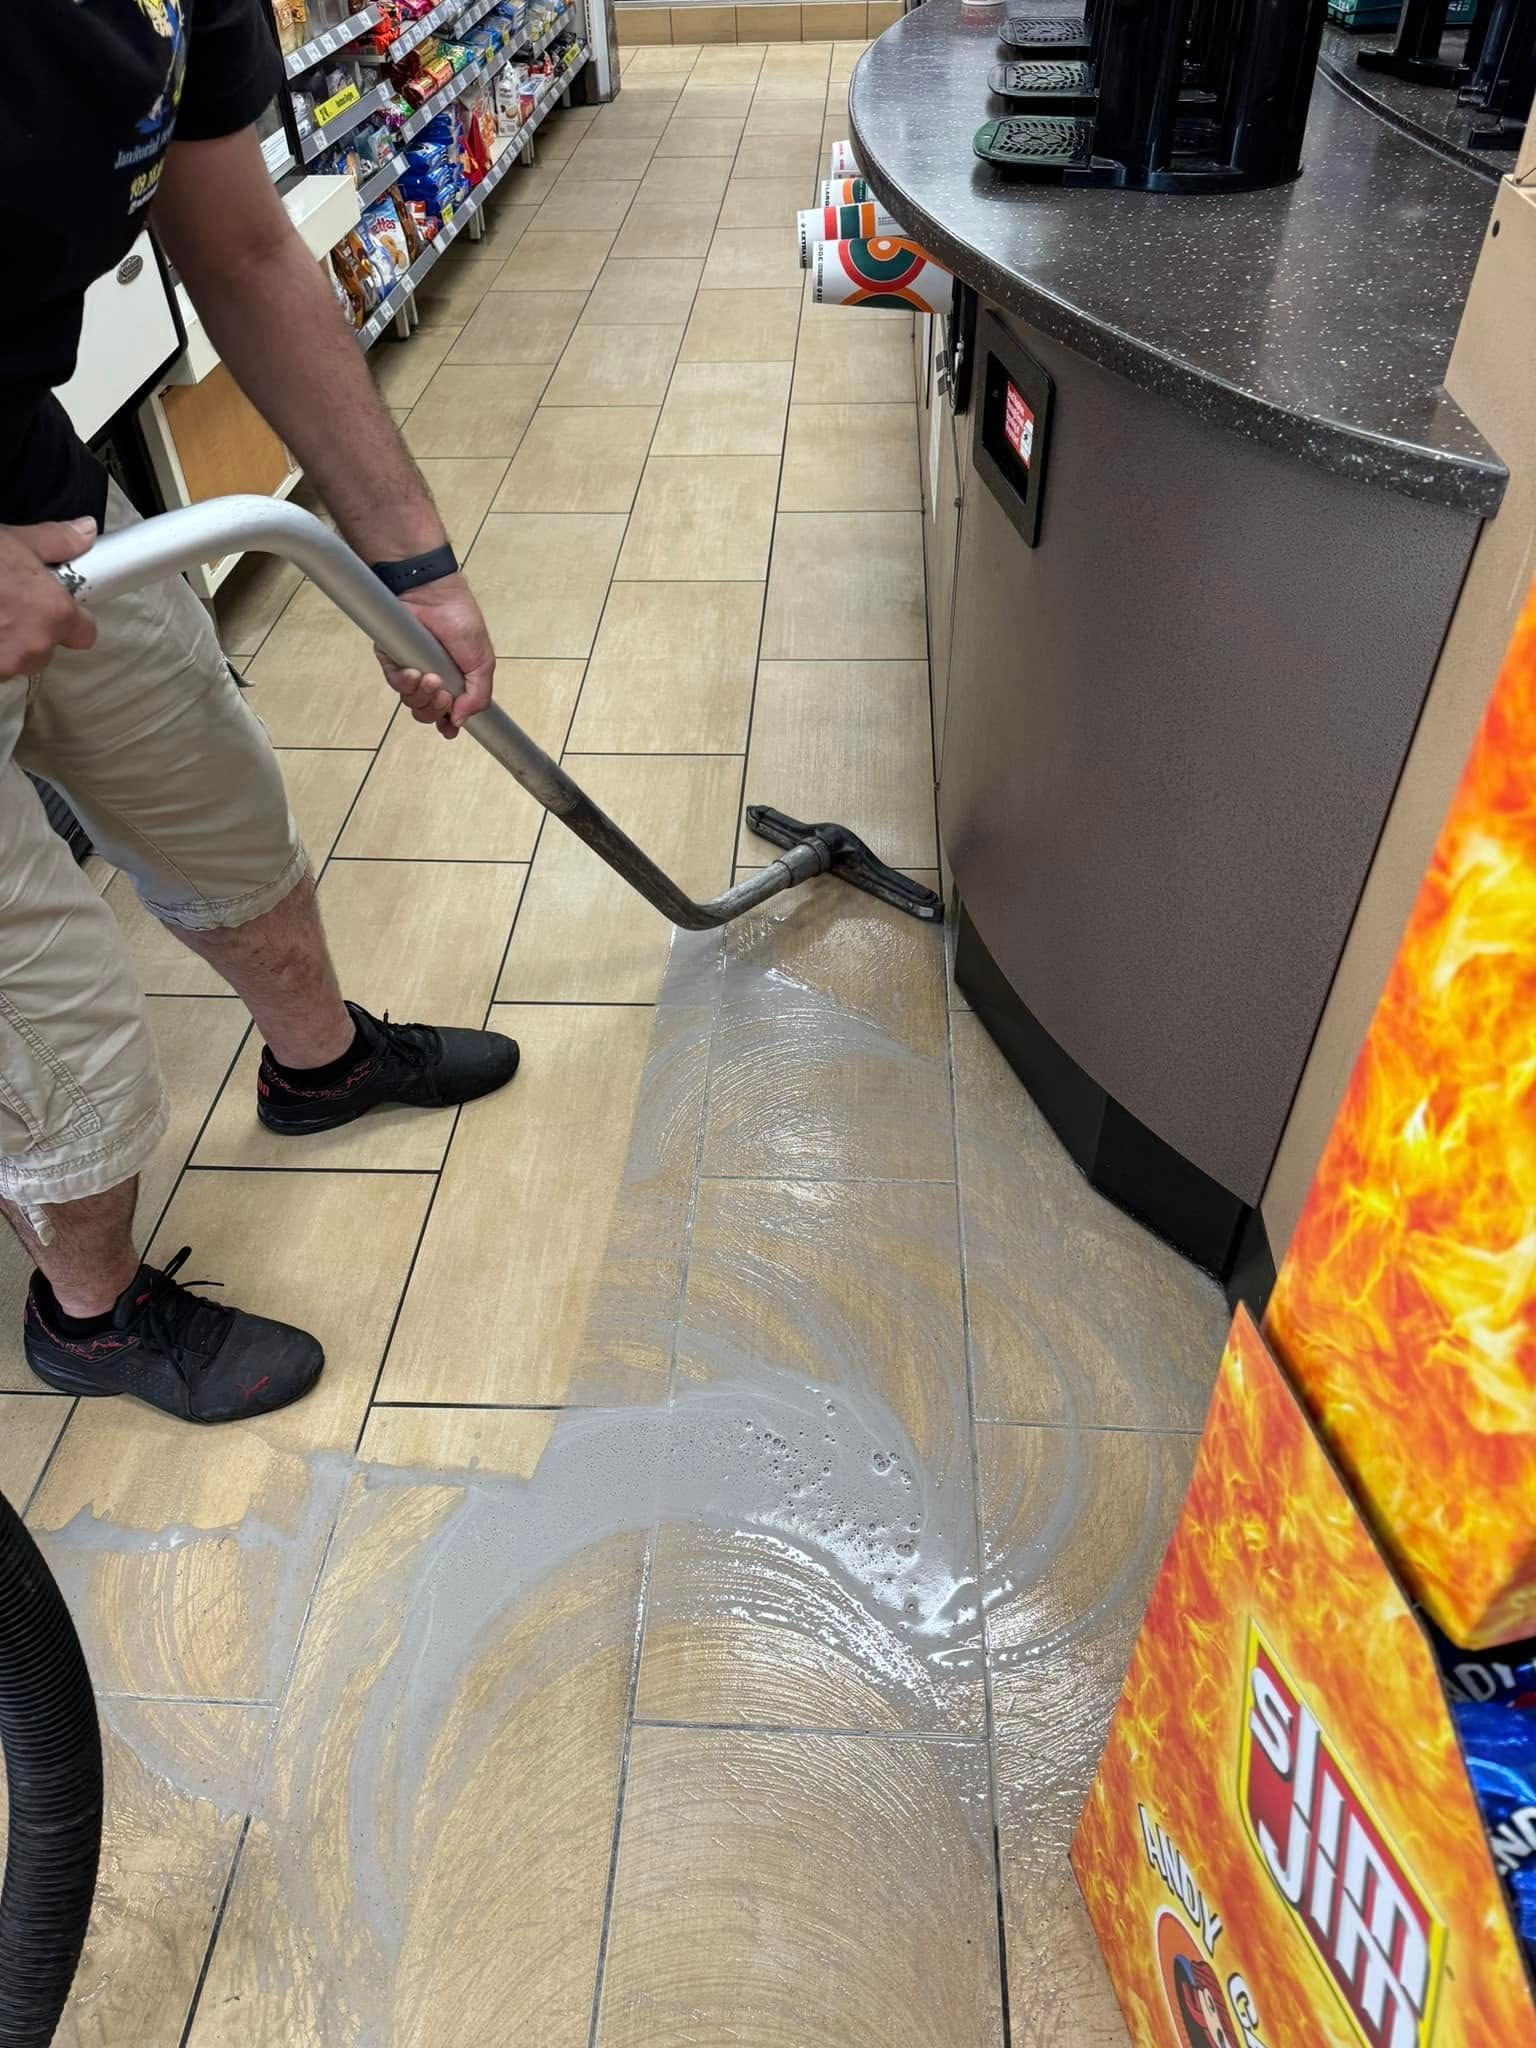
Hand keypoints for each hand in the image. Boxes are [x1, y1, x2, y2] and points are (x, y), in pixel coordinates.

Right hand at [0, 519, 98, 680]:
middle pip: (46, 649)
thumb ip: (56, 541)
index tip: (54, 607)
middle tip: (7, 604)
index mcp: (53, 613)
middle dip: (31, 631)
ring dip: (5, 644)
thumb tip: (87, 531)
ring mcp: (5, 665)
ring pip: (16, 660)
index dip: (73, 621)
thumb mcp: (13, 540)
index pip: (85, 635)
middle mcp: (34, 647)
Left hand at [374, 573, 494, 739]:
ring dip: (422, 696)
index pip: (445, 714)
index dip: (446, 725)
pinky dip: (404, 682)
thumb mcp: (482, 663)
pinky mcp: (391, 658)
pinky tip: (415, 672)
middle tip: (444, 694)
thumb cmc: (461, 621)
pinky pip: (394, 682)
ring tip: (432, 678)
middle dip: (436, 710)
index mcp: (453, 683)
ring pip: (410, 701)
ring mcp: (410, 670)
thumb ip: (478, 695)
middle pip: (426, 713)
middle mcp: (430, 679)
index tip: (449, 729)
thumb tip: (460, 720)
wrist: (436, 595)